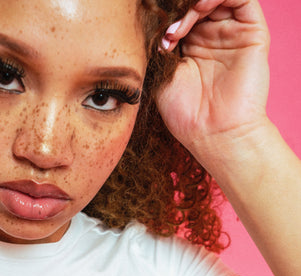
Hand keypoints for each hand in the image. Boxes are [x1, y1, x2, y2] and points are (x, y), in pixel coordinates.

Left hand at [156, 0, 270, 161]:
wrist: (213, 132)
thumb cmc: (184, 113)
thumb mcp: (162, 73)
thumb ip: (160, 43)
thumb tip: (155, 21)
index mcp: (190, 46)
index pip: (180, 14)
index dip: (168, 17)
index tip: (158, 36)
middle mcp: (212, 36)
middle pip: (198, 5)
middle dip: (181, 9)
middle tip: (170, 30)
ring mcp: (232, 33)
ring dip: (197, 3)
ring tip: (184, 19)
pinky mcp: (252, 31)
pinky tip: (201, 8)